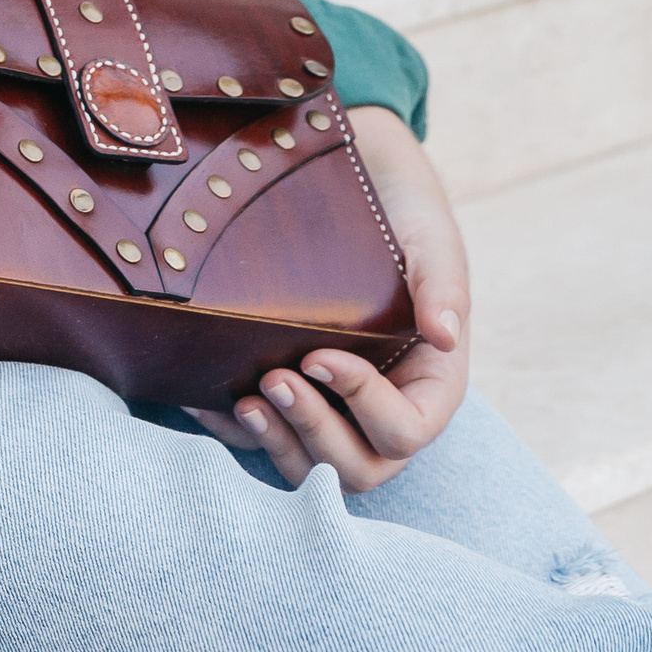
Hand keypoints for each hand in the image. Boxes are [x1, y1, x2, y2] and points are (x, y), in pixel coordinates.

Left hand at [187, 104, 471, 491]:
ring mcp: (335, 411)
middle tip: (275, 379)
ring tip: (245, 400)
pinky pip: (264, 442)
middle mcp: (383, 408)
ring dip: (277, 444)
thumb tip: (446, 337)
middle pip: (359, 467)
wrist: (357, 183)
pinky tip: (206, 400)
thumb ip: (442, 287)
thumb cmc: (404, 216)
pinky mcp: (290, 401)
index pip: (407, 429)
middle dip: (314, 432)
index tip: (320, 356)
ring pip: (311, 467)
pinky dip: (234, 431)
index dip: (364, 406)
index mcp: (430, 383)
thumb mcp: (430, 241)